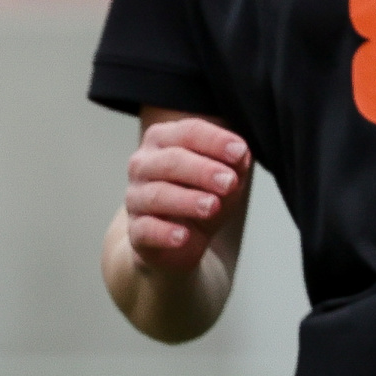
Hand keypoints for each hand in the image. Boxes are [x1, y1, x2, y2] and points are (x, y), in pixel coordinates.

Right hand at [121, 116, 250, 275]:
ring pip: (158, 195)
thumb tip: (240, 156)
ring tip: (212, 207)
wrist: (179, 242)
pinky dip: (164, 233)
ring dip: (187, 200)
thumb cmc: (199, 197)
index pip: (188, 133)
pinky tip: (183, 236)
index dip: (214, 141)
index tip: (239, 152)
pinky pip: (146, 229)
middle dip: (202, 170)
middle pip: (171, 161)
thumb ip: (235, 164)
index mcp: (163, 140)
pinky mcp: (135, 230)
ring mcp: (135, 198)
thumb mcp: (225, 178)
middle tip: (229, 182)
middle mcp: (143, 165)